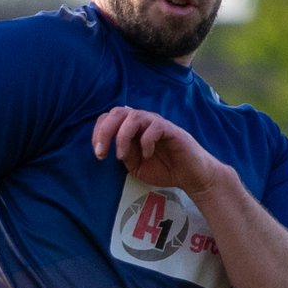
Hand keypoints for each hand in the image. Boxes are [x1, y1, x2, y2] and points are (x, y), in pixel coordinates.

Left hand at [92, 106, 228, 201]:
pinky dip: (146, 142)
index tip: (99, 154)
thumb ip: (123, 154)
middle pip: (117, 112)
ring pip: (133, 116)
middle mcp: (143, 122)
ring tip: (123, 156)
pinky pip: (154, 127)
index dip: (99, 132)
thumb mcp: (135, 165)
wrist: (189, 176)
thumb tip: (107, 146)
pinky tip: (148, 155)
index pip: (109, 118)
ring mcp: (157, 124)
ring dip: (123, 137)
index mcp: (132, 128)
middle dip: (104, 132)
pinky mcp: (171, 130)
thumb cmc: (163, 168)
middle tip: (102, 154)